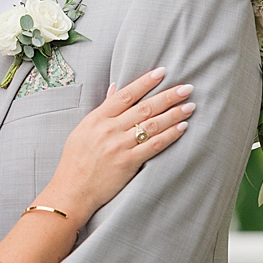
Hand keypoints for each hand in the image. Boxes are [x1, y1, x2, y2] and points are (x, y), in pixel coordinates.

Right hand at [49, 67, 194, 218]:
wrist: (71, 191)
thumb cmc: (75, 161)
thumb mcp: (83, 130)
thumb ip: (102, 110)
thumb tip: (115, 89)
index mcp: (96, 118)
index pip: (125, 94)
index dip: (145, 82)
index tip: (162, 72)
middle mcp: (108, 129)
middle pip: (144, 107)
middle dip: (168, 96)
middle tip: (187, 88)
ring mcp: (119, 146)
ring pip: (152, 124)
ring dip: (174, 114)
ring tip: (190, 106)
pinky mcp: (128, 162)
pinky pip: (154, 145)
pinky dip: (170, 135)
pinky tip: (182, 127)